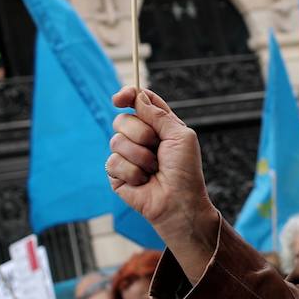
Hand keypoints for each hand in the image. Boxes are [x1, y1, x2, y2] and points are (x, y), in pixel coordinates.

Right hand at [109, 88, 218, 272]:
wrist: (179, 203)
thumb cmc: (185, 171)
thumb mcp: (180, 135)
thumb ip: (158, 114)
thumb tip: (138, 96)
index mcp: (157, 126)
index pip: (138, 102)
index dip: (128, 95)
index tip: (121, 98)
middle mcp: (140, 138)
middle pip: (122, 119)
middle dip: (140, 133)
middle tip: (156, 148)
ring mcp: (127, 156)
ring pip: (116, 141)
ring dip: (139, 156)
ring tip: (153, 169)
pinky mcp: (116, 175)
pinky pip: (113, 162)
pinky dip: (132, 172)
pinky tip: (143, 182)